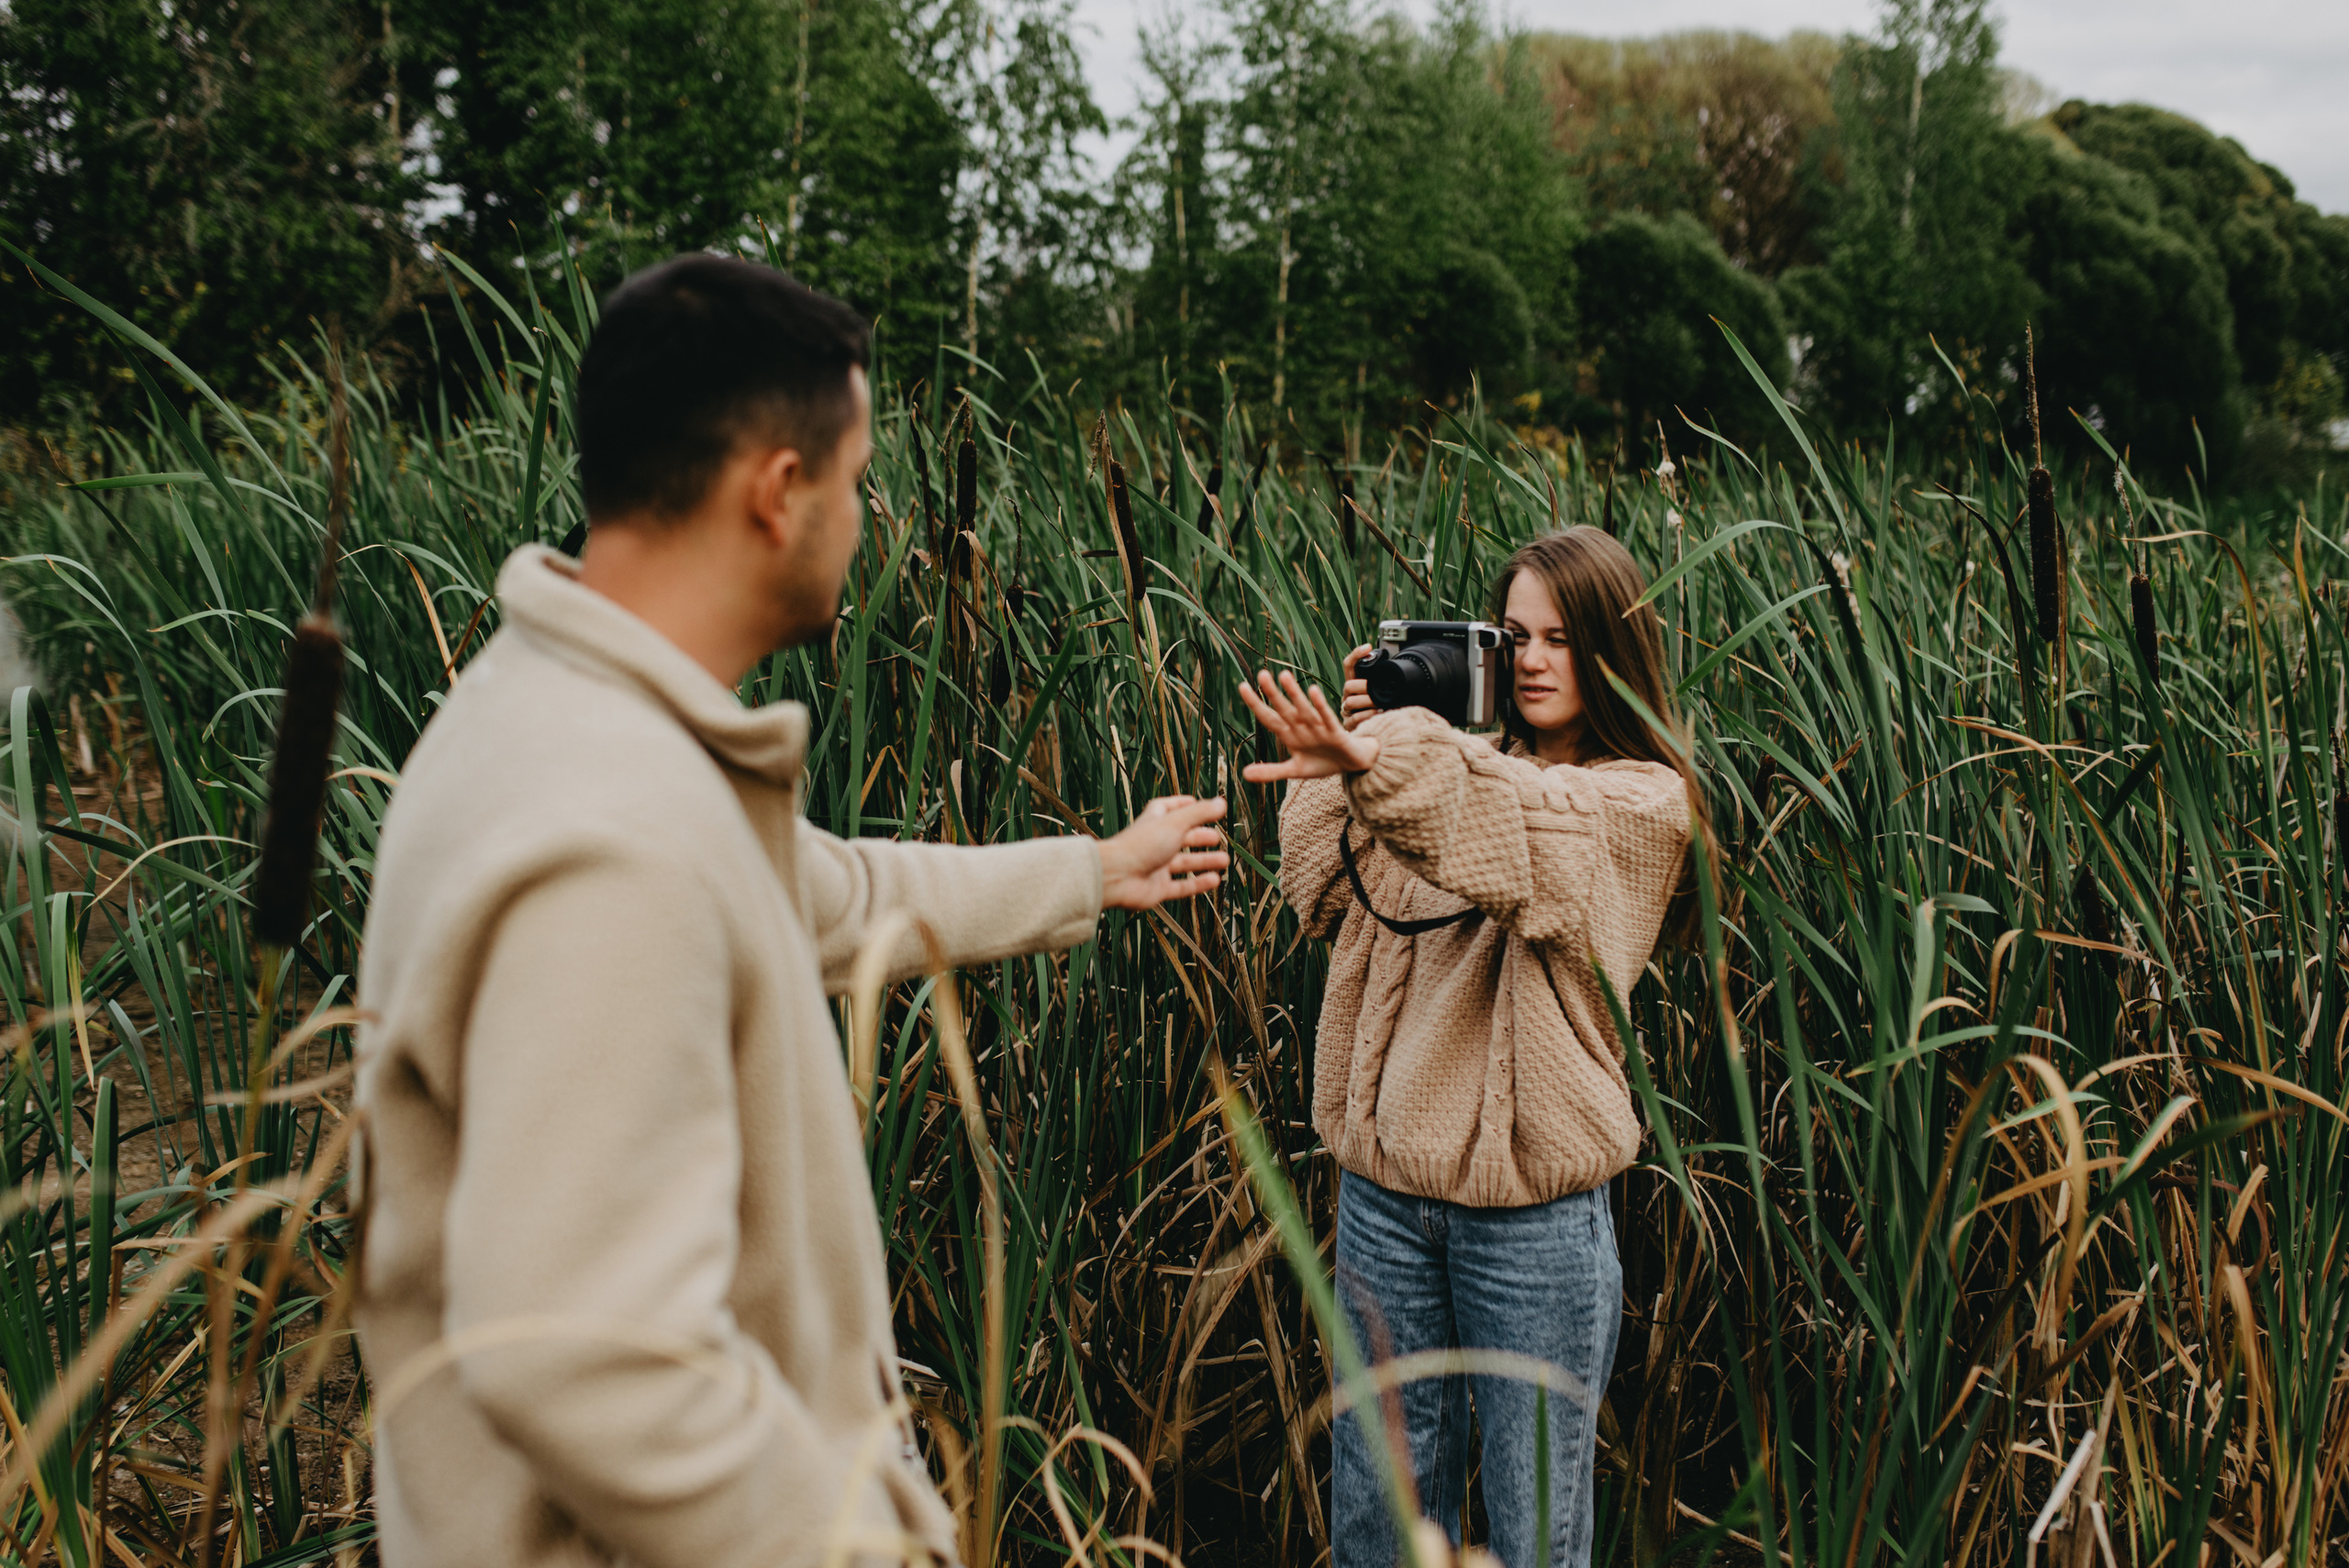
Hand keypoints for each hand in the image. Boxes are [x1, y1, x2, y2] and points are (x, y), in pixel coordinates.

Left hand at [1098, 795, 1230, 909]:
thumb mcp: (1175, 823)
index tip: (1198, 804)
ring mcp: (1155, 867)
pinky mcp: (1157, 888)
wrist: (1116, 877)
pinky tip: (1215, 880)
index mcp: (1154, 822)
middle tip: (1217, 838)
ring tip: (1225, 860)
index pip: (1167, 809)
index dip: (1182, 805)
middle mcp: (1154, 843)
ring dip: (1204, 861)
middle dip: (1198, 837)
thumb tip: (1223, 802)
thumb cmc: (1141, 845)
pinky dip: (1198, 884)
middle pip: (1179, 838)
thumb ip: (1200, 813)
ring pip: (1183, 863)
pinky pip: (1181, 886)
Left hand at [1239, 669, 1380, 781]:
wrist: (1352, 764)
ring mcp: (1318, 728)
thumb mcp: (1295, 770)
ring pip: (1303, 709)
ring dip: (1294, 694)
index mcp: (1290, 734)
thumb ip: (1271, 772)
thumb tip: (1244, 775)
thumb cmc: (1322, 762)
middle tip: (1261, 674)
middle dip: (1272, 693)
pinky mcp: (1335, 732)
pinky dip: (1320, 706)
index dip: (1255, 704)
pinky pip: (1326, 717)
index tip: (1242, 687)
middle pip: (1284, 708)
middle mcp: (1301, 727)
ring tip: (1284, 676)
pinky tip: (1313, 691)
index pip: (1269, 717)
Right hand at [1338, 644, 1375, 729]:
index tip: (1368, 646)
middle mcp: (1347, 696)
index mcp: (1354, 685)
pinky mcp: (1347, 725)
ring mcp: (1346, 710)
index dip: (1356, 654)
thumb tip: (1396, 669)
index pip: (1349, 665)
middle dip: (1364, 686)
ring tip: (1381, 704)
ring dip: (1368, 702)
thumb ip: (1383, 684)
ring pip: (1350, 702)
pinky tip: (1378, 714)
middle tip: (1377, 689)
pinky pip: (1355, 718)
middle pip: (1348, 685)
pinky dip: (1368, 715)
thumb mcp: (1382, 693)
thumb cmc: (1380, 710)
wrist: (1375, 734)